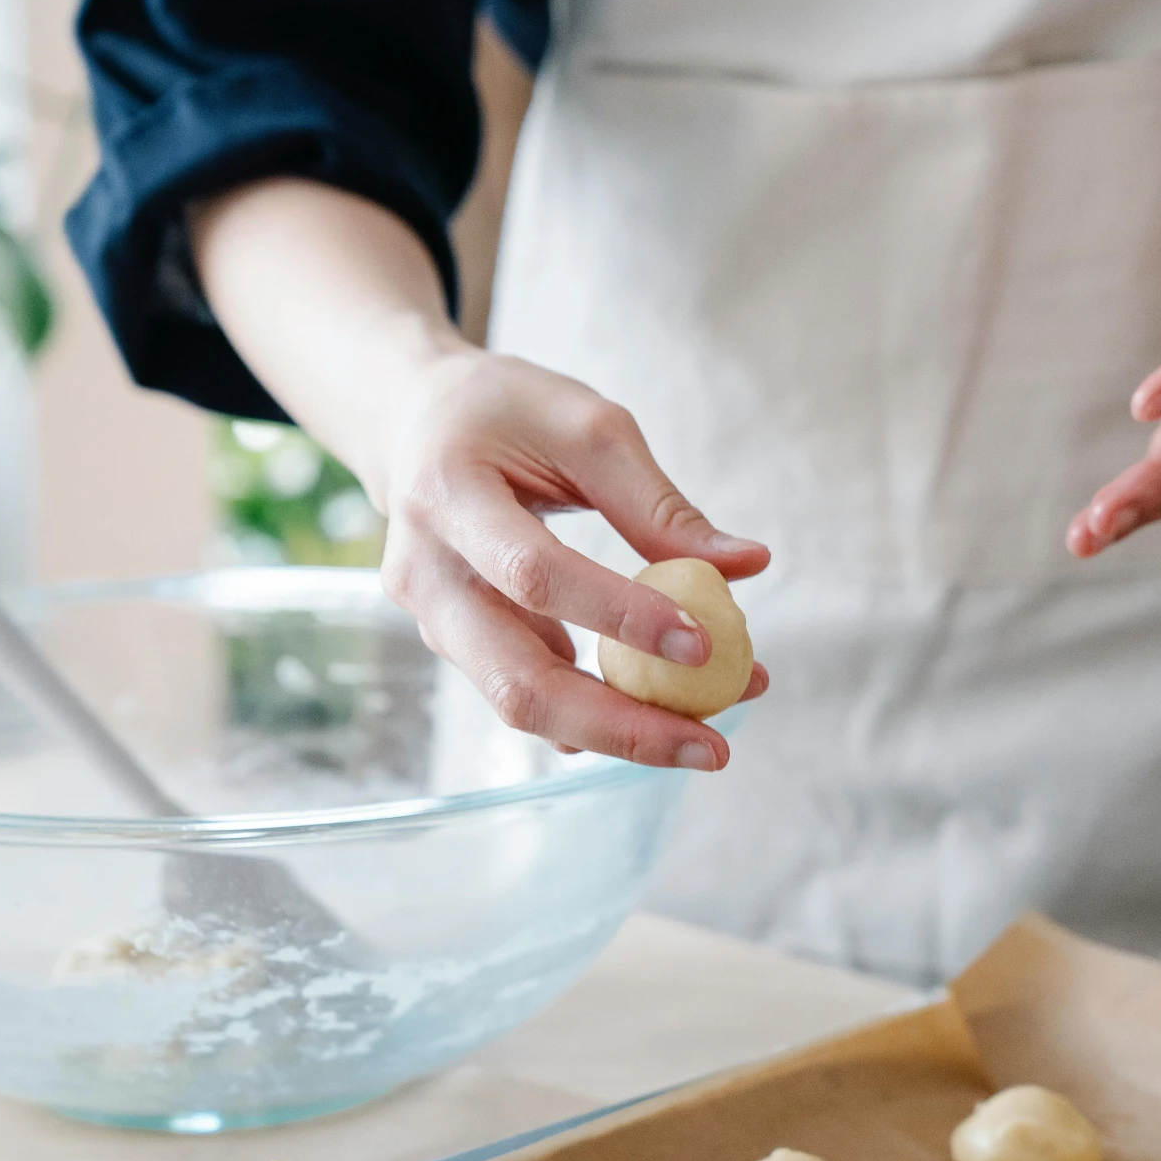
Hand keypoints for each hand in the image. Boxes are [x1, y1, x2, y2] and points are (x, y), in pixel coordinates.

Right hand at [378, 346, 769, 766]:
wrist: (412, 421)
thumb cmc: (506, 412)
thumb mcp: (585, 427)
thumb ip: (658, 503)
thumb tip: (748, 565)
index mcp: (446, 496)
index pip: (535, 575)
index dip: (620, 617)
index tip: (705, 645)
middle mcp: (425, 574)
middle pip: (516, 682)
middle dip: (621, 726)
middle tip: (713, 748)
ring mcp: (432, 620)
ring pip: (520, 704)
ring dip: (617, 731)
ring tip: (705, 738)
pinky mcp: (455, 644)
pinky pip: (526, 692)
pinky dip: (596, 711)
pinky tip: (659, 713)